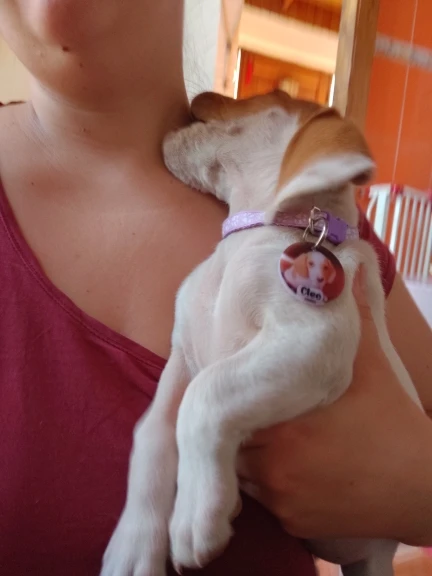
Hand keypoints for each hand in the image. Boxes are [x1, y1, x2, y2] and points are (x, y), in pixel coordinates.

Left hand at [237, 270, 431, 545]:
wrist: (421, 486)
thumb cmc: (392, 418)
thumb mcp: (371, 360)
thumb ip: (353, 311)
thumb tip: (348, 260)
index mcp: (284, 419)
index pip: (231, 402)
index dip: (234, 388)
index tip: (241, 378)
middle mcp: (273, 463)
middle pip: (232, 436)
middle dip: (240, 420)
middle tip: (254, 402)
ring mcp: (281, 498)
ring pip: (240, 468)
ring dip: (248, 450)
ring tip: (275, 430)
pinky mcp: (291, 521)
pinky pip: (261, 497)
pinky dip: (267, 479)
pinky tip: (295, 460)